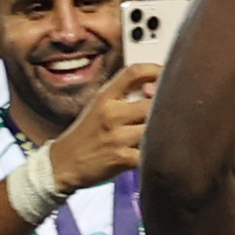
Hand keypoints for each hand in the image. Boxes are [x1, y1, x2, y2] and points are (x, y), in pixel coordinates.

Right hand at [44, 65, 156, 189]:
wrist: (62, 164)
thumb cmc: (85, 135)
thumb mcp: (98, 106)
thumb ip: (123, 95)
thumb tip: (154, 86)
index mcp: (105, 97)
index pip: (133, 72)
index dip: (155, 70)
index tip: (167, 76)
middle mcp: (111, 113)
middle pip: (152, 101)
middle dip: (165, 107)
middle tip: (172, 113)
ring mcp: (116, 136)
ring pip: (155, 127)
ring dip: (164, 131)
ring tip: (166, 134)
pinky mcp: (122, 158)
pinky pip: (150, 153)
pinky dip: (158, 154)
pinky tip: (158, 154)